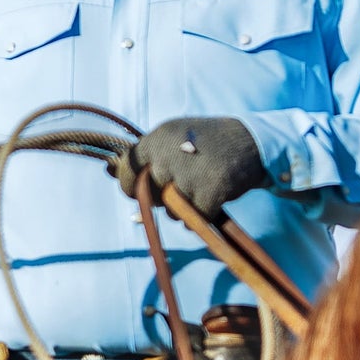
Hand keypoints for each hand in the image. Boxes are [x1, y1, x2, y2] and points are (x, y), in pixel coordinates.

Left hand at [117, 117, 267, 219]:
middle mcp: (169, 155)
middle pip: (150, 196)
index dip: (132, 186)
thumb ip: (144, 156)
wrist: (252, 141)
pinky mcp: (211, 191)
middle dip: (163, 198)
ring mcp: (190, 174)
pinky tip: (212, 200)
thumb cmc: (205, 143)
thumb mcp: (172, 138)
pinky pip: (194, 220)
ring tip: (201, 188)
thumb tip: (107, 169)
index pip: (127, 172)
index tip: (142, 190)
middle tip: (182, 186)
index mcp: (157, 139)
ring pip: (172, 211)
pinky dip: (202, 216)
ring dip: (184, 209)